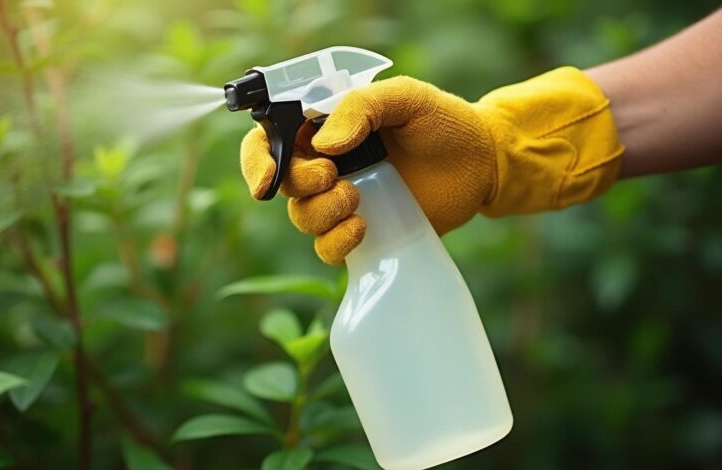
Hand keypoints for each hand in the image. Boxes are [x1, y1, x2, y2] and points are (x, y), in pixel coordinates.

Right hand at [240, 69, 622, 264]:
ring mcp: (342, 200)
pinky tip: (362, 228)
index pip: (269, 141)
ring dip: (321, 213)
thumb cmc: (444, 123)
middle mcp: (326, 165)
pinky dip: (336, 243)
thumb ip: (363, 108)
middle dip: (299, 185)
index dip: (257, 161)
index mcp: (324, 128)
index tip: (268, 178)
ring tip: (357, 200)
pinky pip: (328, 248)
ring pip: (302, 217)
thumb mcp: (406, 99)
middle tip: (334, 176)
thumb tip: (322, 145)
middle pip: (282, 184)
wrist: (482, 164)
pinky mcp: (362, 232)